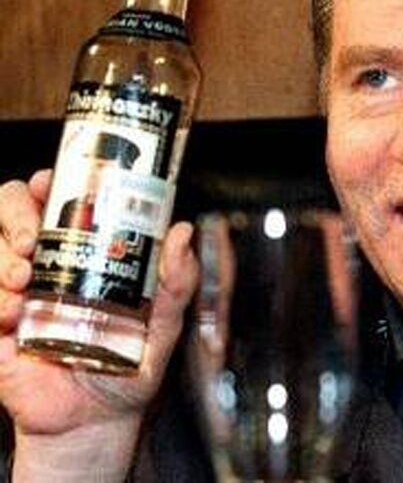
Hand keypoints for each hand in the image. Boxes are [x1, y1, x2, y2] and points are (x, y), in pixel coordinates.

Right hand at [0, 170, 199, 480]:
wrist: (94, 422)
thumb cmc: (128, 368)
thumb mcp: (162, 327)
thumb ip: (175, 284)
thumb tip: (183, 232)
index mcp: (85, 252)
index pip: (56, 198)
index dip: (47, 181)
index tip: (51, 182)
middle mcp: (45, 263)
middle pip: (10, 207)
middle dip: (17, 214)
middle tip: (35, 241)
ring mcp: (12, 291)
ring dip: (0, 255)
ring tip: (23, 279)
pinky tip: (10, 315)